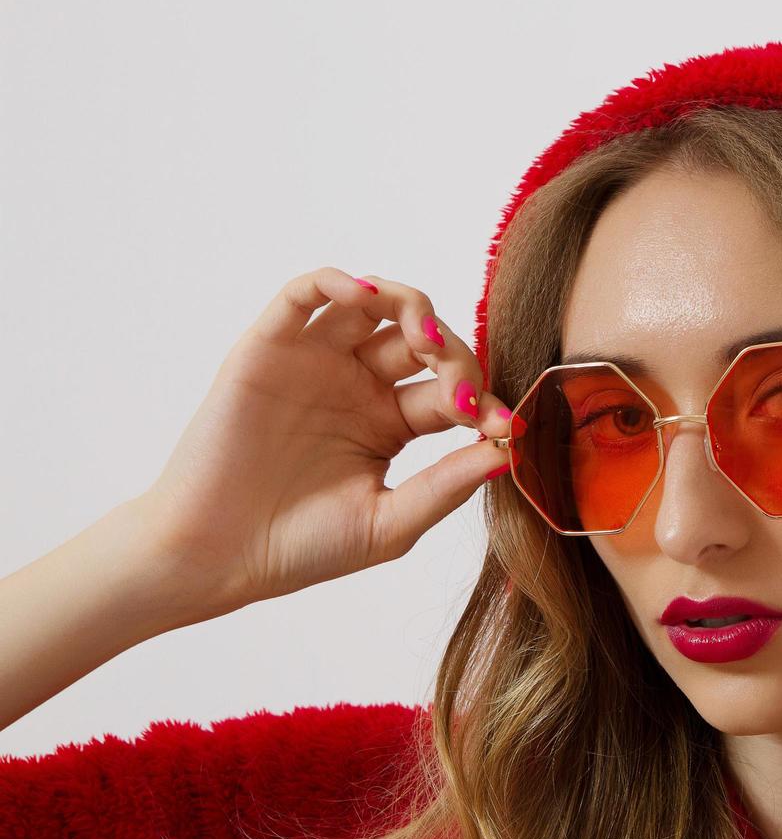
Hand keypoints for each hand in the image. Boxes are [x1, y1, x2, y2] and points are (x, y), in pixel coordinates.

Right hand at [133, 267, 512, 632]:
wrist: (217, 557)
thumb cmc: (301, 547)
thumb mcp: (389, 522)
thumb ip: (446, 486)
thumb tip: (508, 451)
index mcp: (392, 422)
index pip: (452, 392)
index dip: (481, 402)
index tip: (500, 428)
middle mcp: (358, 383)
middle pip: (422, 340)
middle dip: (454, 357)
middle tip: (460, 393)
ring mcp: (315, 362)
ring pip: (371, 302)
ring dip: (409, 305)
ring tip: (425, 338)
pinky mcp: (269, 349)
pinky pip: (303, 294)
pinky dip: (336, 281)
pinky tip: (365, 296)